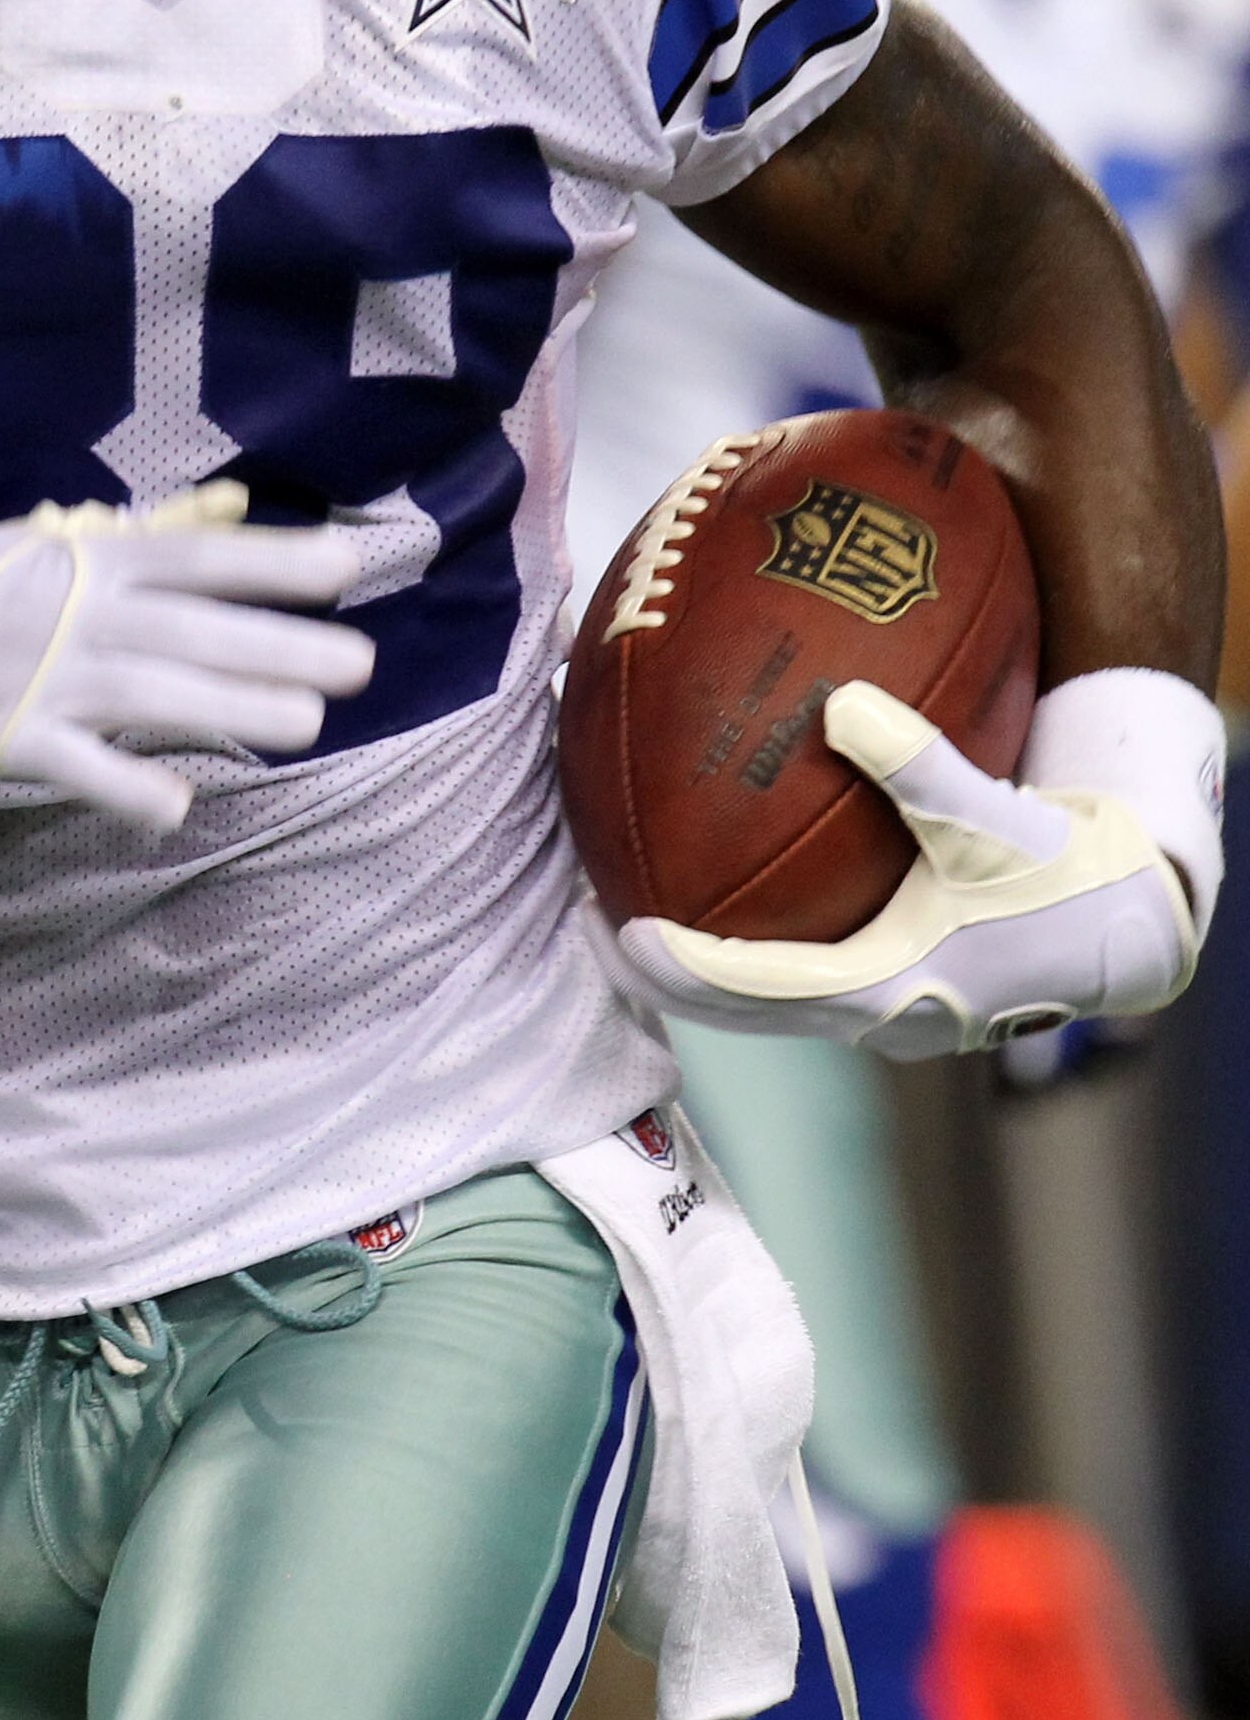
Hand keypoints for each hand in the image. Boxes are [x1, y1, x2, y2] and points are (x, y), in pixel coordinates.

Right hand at [0, 481, 375, 831]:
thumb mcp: (48, 544)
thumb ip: (140, 537)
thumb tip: (230, 511)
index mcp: (89, 561)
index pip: (197, 556)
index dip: (272, 560)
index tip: (348, 567)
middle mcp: (76, 614)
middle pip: (192, 627)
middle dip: (277, 642)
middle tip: (359, 661)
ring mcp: (45, 676)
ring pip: (153, 693)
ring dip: (232, 706)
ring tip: (308, 722)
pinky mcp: (12, 738)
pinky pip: (78, 765)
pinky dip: (125, 785)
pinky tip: (180, 803)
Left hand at [611, 676, 1213, 1060]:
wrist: (1130, 928)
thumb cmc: (1064, 876)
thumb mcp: (993, 817)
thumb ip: (918, 766)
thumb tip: (845, 703)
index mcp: (886, 988)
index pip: (753, 988)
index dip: (677, 965)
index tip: (616, 930)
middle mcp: (875, 1016)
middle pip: (740, 1009)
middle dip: (660, 974)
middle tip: (590, 922)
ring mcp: (885, 1012)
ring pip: (768, 1001)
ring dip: (699, 967)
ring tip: (629, 910)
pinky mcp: (898, 990)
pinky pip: (802, 977)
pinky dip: (750, 949)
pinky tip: (725, 889)